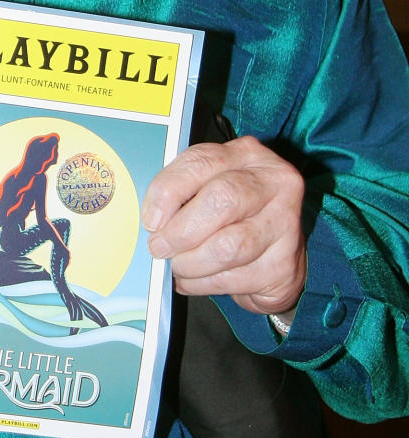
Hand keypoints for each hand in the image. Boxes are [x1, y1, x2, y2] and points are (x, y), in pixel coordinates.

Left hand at [140, 136, 305, 316]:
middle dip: (181, 230)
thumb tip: (153, 219)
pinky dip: (203, 283)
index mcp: (246, 154)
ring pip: (228, 246)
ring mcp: (285, 223)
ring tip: (178, 266)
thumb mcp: (207, 189)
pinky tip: (194, 279)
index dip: (169, 191)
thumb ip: (182, 194)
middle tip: (159, 247)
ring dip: (191, 262)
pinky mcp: (284, 264)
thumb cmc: (232, 216)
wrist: (273, 255)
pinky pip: (234, 278)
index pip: (202, 162)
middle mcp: (274, 182)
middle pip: (223, 199)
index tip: (151, 219)